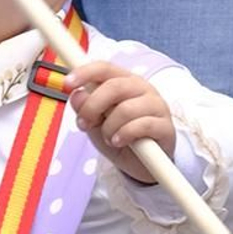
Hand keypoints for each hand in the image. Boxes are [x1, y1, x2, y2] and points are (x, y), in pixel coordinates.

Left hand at [67, 60, 175, 179]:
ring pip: (126, 109)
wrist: (142, 165)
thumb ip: (85, 108)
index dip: (85, 72)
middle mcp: (142, 88)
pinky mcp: (165, 126)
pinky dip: (124, 135)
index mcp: (123, 81)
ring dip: (109, 128)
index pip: (105, 68)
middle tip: (84, 124)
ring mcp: (156, 105)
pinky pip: (142, 126)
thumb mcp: (95, 124)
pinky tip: (119, 142)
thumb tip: (77, 95)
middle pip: (114, 87)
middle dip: (92, 106)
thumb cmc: (118, 137)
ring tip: (109, 138)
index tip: (67, 83)